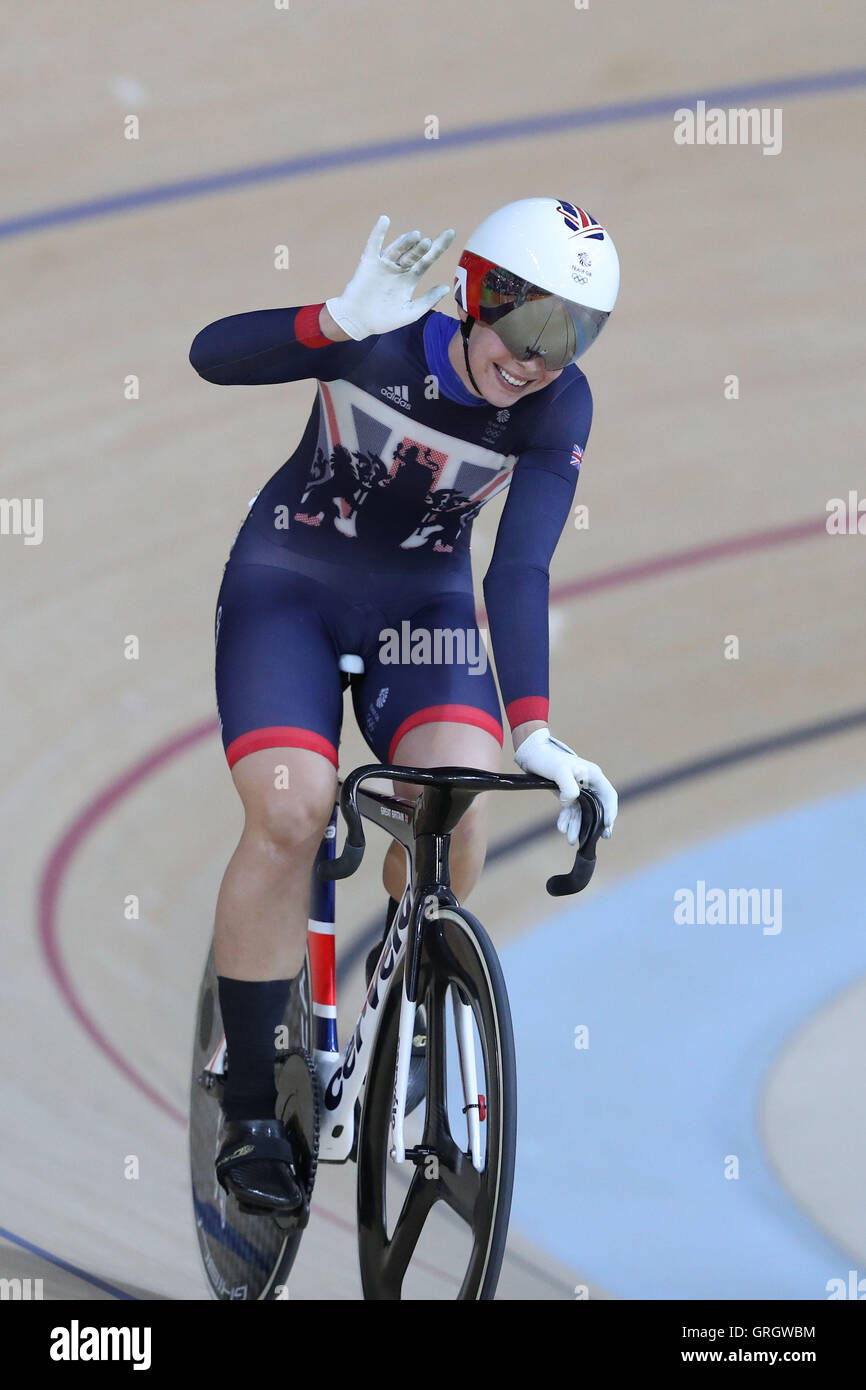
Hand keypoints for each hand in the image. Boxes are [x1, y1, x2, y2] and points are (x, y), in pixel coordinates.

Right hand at [325, 215, 454, 339]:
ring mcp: (384, 264)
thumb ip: (427, 300)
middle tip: (429, 242)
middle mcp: (399, 268)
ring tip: (416, 236)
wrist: (358, 322)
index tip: (451, 233)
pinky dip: (378, 233)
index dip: (439, 248)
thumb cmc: (384, 320)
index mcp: (410, 278)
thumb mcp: (410, 312)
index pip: (427, 260)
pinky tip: (385, 220)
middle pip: (414, 253)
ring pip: (398, 249)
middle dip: (422, 247)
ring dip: (406, 242)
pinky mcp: (369, 263)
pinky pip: (374, 245)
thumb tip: (446, 288)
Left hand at [513, 727, 617, 843]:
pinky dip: (567, 820)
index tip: (607, 825)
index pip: (608, 795)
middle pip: (598, 807)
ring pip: (582, 811)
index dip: (610, 810)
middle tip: (599, 838)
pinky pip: (570, 810)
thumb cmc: (548, 759)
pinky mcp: (567, 793)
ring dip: (578, 826)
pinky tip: (562, 829)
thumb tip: (570, 802)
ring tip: (571, 840)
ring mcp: (578, 789)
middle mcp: (589, 783)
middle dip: (597, 824)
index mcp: (593, 775)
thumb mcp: (560, 771)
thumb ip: (568, 786)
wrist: (532, 754)